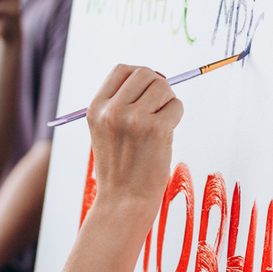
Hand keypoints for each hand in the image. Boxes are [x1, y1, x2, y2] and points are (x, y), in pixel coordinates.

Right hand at [86, 65, 182, 214]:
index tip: (145, 92)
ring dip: (168, 102)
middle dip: (157, 86)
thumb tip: (156, 77)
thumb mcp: (106, 131)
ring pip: (163, 87)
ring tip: (160, 124)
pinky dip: (177, 116)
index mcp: (96, 108)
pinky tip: (166, 134)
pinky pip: (177, 105)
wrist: (123, 201)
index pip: (121, 70)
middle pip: (144, 73)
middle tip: (158, 108)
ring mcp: (134, 119)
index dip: (138, 76)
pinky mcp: (156, 129)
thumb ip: (121, 104)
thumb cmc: (120, 168)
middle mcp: (112, 110)